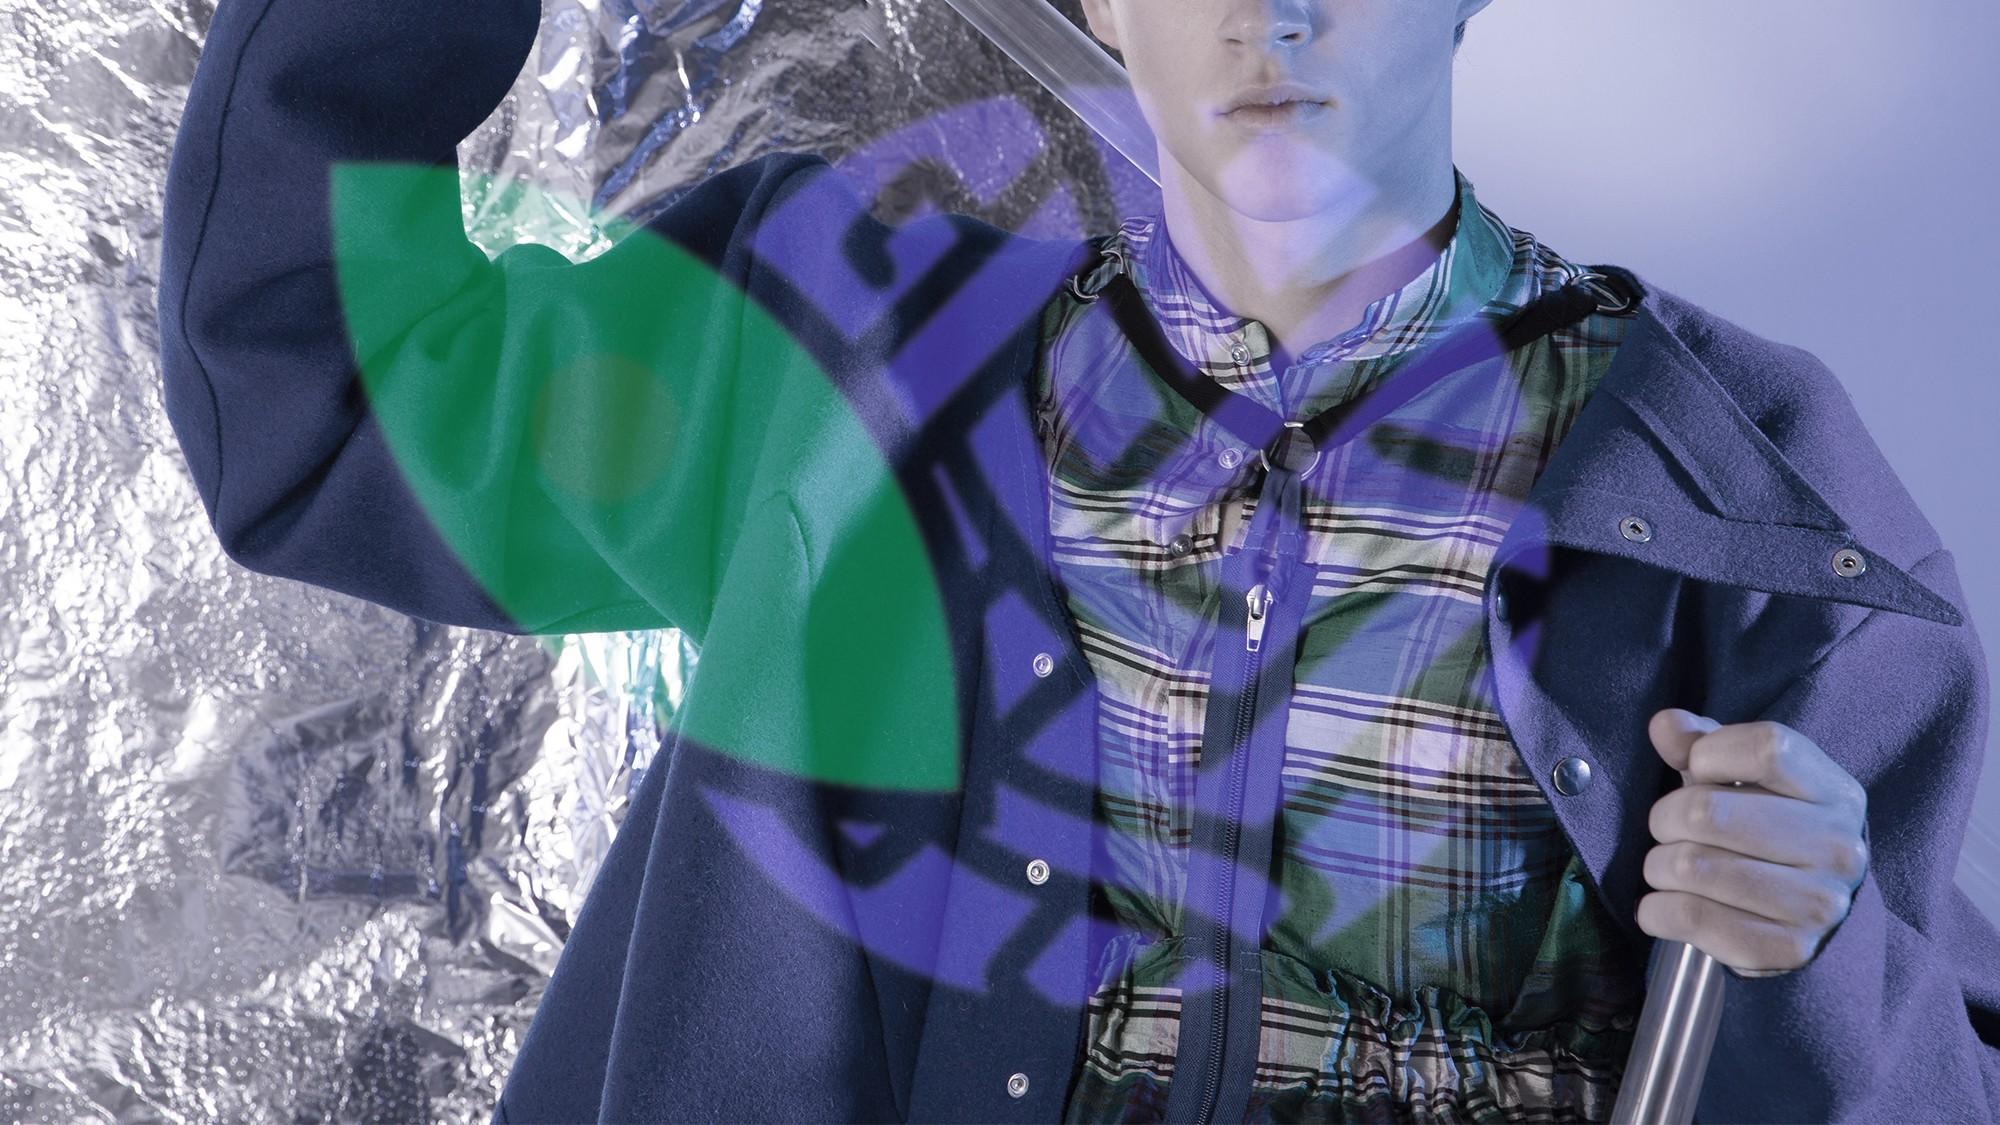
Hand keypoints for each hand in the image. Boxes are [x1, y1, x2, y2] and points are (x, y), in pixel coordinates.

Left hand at [1636, 708, 1870, 975]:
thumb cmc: (1768, 831)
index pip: (1768, 749)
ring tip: (1669, 869)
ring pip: (1691, 866)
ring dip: (1658, 866)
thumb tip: (1665, 724)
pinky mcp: (1788, 949)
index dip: (1710, 752)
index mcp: (1834, 793)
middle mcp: (1837, 847)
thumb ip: (1704, 744)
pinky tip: (1662, 907)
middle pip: (1708, 812)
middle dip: (1665, 818)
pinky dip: (1656, 911)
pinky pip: (1690, 918)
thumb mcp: (1745, 780)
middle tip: (1669, 830)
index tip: (1697, 769)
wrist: (1815, 920)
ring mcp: (1818, 904)